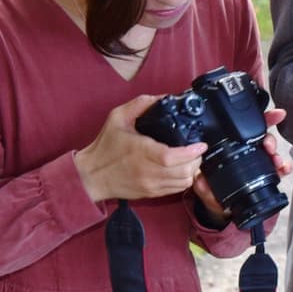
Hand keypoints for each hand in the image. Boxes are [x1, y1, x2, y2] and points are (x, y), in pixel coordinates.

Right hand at [74, 96, 206, 204]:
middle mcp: (147, 171)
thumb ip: (140, 105)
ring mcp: (151, 185)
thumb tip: (162, 98)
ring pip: (183, 182)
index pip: (172, 157)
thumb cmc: (105, 147)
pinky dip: (185, 180)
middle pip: (184, 171)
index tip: (200, 145)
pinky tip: (182, 170)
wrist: (91, 176)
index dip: (191, 152)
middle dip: (196, 160)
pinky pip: (176, 190)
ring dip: (193, 171)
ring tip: (191, 160)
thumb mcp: (117, 118)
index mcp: (140, 151)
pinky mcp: (151, 194)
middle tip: (197, 150)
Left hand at [189, 106, 288, 223]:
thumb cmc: (211, 190)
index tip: (274, 115)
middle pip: (263, 138)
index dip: (261, 119)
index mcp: (230, 148)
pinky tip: (284, 168)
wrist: (220, 208)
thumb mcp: (201, 182)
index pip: (245, 128)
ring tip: (276, 160)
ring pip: (272, 153)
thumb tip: (200, 173)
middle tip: (268, 146)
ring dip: (277, 154)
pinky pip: (278, 169)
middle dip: (270, 139)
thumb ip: (198, 177)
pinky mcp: (265, 176)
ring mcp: (257, 164)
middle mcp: (246, 152)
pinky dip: (284, 168)